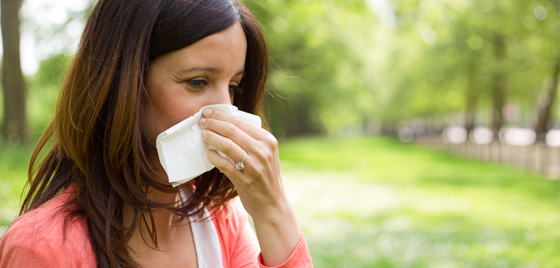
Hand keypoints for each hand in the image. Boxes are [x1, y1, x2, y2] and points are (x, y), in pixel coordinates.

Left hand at [198, 108, 300, 265]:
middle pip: (232, 130)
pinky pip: (225, 165)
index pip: (240, 122)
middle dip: (213, 123)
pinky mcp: (245, 180)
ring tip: (202, 134)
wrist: (272, 204)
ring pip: (228, 145)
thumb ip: (251, 140)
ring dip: (212, 137)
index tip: (208, 112)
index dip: (221, 115)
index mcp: (268, 140)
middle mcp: (263, 151)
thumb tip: (224, 124)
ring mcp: (255, 166)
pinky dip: (214, 157)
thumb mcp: (265, 154)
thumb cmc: (264, 177)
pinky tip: (209, 153)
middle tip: (201, 120)